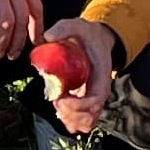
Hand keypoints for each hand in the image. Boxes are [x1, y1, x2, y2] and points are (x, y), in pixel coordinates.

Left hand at [40, 15, 121, 133]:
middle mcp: (100, 92)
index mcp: (101, 76)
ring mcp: (93, 100)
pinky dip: (68, 119)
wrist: (96, 40)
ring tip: (58, 102)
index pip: (95, 101)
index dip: (77, 106)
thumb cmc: (87, 35)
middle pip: (90, 118)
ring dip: (68, 119)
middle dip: (69, 114)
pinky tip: (60, 105)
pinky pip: (80, 122)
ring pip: (85, 124)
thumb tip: (48, 37)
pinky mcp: (85, 104)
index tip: (60, 99)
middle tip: (56, 100)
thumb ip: (63, 28)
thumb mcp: (77, 25)